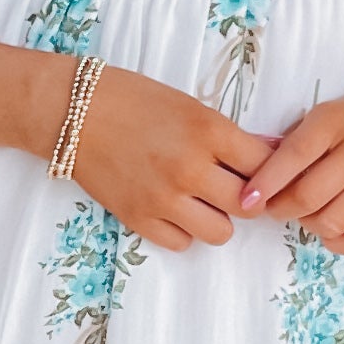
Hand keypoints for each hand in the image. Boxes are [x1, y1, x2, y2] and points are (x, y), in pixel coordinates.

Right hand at [68, 65, 273, 250]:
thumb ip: (226, 136)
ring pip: (220, 232)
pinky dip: (183, 230)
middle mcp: (191, 168)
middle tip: (233, 189)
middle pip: (248, 205)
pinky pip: (182, 243)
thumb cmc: (133, 99)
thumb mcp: (190, 105)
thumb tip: (268, 156)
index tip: (263, 173)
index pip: (264, 166)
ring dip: (217, 218)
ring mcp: (164, 197)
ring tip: (202, 201)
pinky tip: (174, 210)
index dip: (270, 172)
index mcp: (208, 131)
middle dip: (246, 198)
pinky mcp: (138, 217)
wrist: (73, 111)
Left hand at [237, 79, 343, 254]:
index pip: (296, 154)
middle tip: (276, 207)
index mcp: (336, 121)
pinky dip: (338, 245)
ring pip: (333, 222)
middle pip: (310, 196)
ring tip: (308, 213)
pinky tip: (331, 232)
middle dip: (282, 208)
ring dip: (310, 225)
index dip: (267, 182)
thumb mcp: (319, 118)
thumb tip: (255, 188)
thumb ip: (290, 147)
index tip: (247, 201)